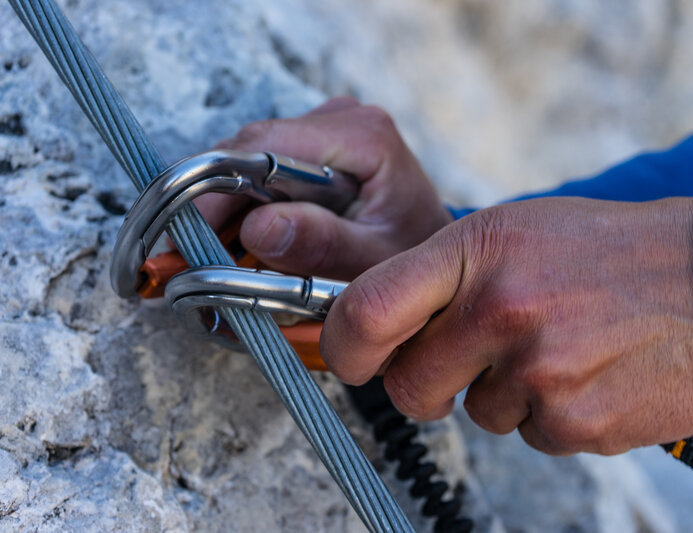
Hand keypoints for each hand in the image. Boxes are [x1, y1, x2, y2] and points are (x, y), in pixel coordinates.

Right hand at [196, 97, 451, 279]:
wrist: (432, 250)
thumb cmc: (412, 255)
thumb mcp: (375, 260)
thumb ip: (324, 244)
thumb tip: (258, 229)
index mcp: (363, 135)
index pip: (267, 146)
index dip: (216, 187)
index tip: (185, 233)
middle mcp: (341, 119)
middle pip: (249, 149)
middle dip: (210, 201)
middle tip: (180, 254)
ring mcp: (325, 129)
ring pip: (247, 160)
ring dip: (221, 207)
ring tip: (202, 254)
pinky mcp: (313, 147)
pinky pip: (259, 170)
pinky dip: (240, 206)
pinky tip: (230, 242)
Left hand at [321, 197, 692, 454]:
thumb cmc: (608, 252)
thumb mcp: (516, 230)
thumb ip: (445, 277)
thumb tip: (382, 326)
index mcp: (478, 249)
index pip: (368, 310)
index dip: (342, 345)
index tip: (350, 356)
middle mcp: (500, 309)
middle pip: (409, 387)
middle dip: (426, 384)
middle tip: (471, 359)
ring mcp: (540, 370)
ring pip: (478, 414)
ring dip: (506, 392)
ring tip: (560, 346)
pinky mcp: (576, 422)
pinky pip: (532, 436)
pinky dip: (551, 413)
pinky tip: (588, 371)